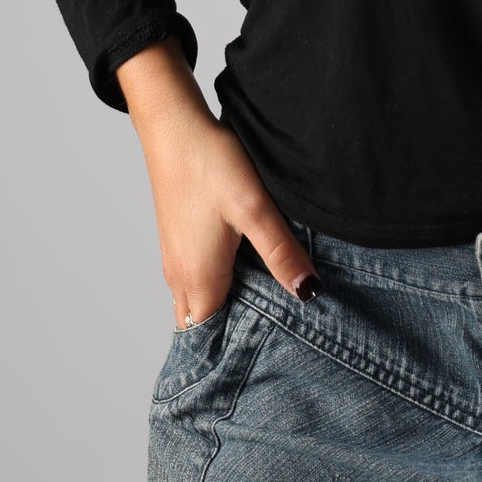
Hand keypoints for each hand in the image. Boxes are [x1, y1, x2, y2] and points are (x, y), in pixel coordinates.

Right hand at [116, 40, 321, 326]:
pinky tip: (248, 269)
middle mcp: (181, 278)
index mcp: (199, 280)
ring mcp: (176, 260)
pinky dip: (221, 287)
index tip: (270, 356)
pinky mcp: (178, 242)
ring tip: (269, 305)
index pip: (210, 342)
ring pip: (201, 303)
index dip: (237, 353)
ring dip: (229, 308)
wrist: (174, 126)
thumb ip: (281, 253)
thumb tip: (308, 293)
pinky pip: (197, 281)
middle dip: (235, 336)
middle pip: (206, 326)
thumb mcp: (254, 209)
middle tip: (278, 334)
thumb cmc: (208, 165)